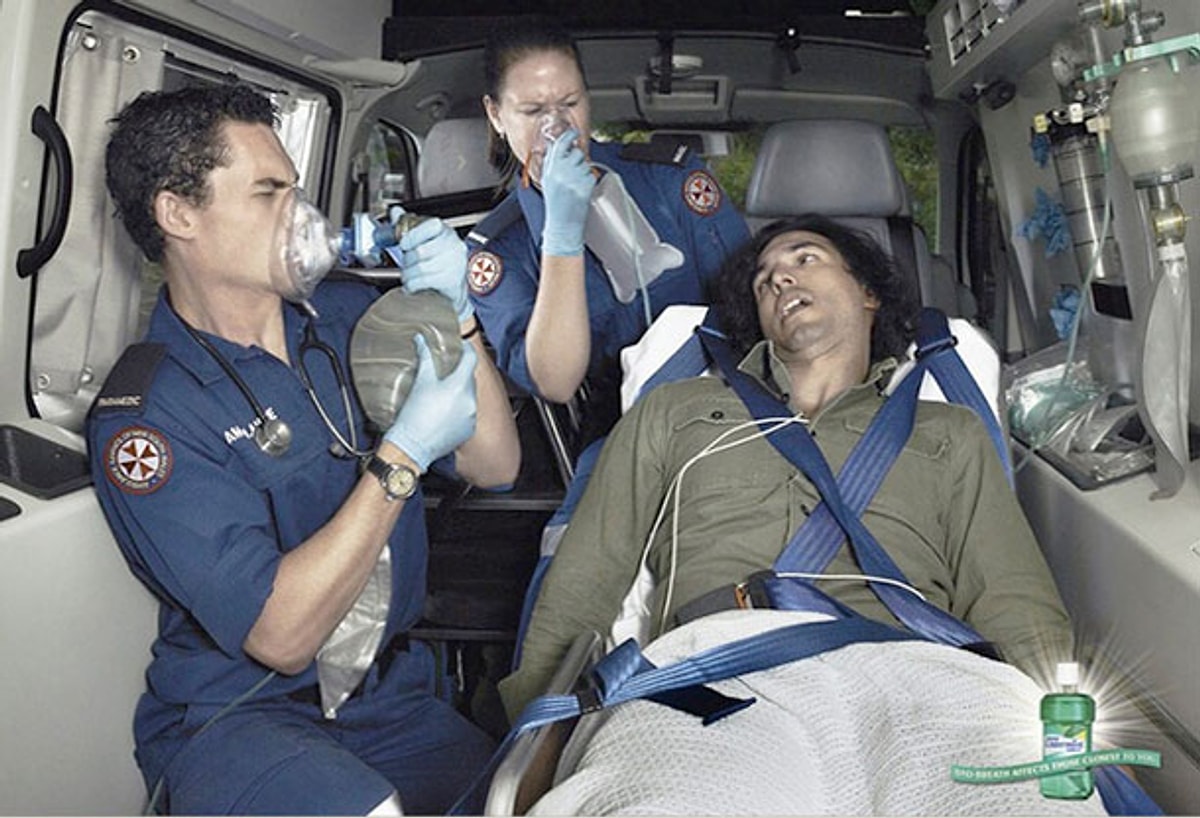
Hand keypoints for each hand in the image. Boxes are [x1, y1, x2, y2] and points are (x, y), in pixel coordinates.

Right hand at [384, 335, 476, 471]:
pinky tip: (444, 411)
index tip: (460, 346)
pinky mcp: (469, 429)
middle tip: (445, 371)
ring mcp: (471, 416)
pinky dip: (459, 409)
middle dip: (459, 373)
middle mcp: (470, 401)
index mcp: (459, 386)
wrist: (412, 446)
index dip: (466, 350)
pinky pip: (468, 413)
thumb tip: (422, 340)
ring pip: (469, 396)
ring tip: (442, 393)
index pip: (471, 359)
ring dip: (459, 391)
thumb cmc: (414, 415)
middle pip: (469, 378)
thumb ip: (425, 358)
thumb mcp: (421, 382)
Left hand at [397, 217, 472, 321]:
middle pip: (421, 251)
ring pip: (421, 268)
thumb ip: (408, 223)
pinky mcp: (453, 280)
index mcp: (445, 231)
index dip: (413, 236)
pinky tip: (411, 285)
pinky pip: (425, 281)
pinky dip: (412, 285)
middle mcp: (453, 245)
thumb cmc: (438, 259)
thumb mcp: (424, 238)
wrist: (456, 282)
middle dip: (407, 259)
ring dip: (408, 274)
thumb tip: (395, 211)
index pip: (431, 227)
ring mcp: (455, 264)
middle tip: (404, 263)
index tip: (403, 244)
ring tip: (406, 275)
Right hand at [540, 129, 594, 257]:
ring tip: (575, 185)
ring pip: (586, 164)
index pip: (561, 144)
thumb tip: (554, 146)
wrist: (563, 224)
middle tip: (573, 174)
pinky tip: (581, 191)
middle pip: (577, 153)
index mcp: (551, 168)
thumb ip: (551, 163)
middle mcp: (562, 171)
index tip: (574, 132)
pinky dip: (589, 182)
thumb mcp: (548, 181)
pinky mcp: (587, 184)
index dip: (569, 136)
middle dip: (577, 161)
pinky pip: (592, 175)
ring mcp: (575, 177)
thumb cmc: (555, 204)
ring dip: (583, 172)